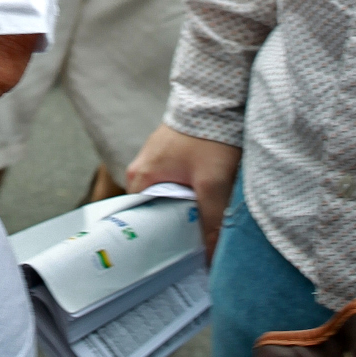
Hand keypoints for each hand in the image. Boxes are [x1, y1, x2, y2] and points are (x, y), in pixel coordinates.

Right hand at [124, 125, 241, 260]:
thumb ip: (212, 221)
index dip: (154, 243)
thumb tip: (211, 261)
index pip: (138, 222)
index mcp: (140, 178)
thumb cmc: (209, 137)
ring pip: (168, 198)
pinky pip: (176, 184)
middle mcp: (143, 170)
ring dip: (183, 212)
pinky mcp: (173, 155)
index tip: (170, 260)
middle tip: (189, 252)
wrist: (217, 96)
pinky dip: (189, 195)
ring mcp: (157, 161)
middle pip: (154, 212)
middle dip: (172, 230)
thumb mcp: (213, 183)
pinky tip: (205, 206)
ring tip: (199, 232)